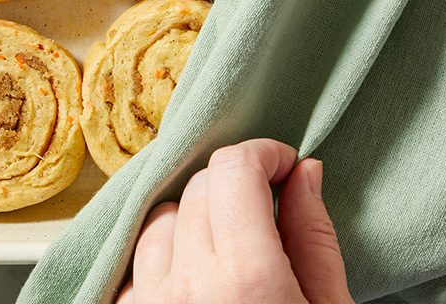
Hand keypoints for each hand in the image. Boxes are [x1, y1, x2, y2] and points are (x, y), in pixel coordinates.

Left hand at [116, 139, 352, 303]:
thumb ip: (314, 238)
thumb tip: (304, 172)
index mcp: (248, 277)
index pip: (234, 168)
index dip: (264, 155)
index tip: (283, 167)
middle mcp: (190, 285)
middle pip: (200, 185)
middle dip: (236, 185)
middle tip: (265, 210)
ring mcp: (151, 303)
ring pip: (159, 217)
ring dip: (193, 220)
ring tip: (226, 250)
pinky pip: (131, 262)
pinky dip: (160, 257)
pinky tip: (190, 274)